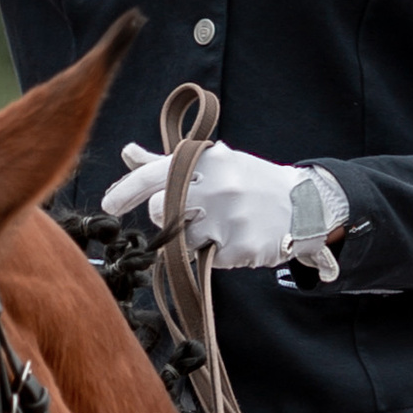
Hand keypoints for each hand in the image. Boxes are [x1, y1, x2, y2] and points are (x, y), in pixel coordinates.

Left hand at [98, 138, 345, 276]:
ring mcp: (230, 218)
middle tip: (186, 214)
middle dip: (166, 217)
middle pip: (163, 212)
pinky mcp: (241, 247)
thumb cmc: (249, 180)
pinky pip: (208, 259)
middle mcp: (218, 186)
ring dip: (194, 237)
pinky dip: (216, 252)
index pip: (156, 174)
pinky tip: (235, 237)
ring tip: (220, 224)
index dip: (127, 191)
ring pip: (183, 240)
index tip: (108, 205)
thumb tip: (128, 153)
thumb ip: (168, 162)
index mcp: (209, 160)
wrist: (304, 204)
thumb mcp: (214, 163)